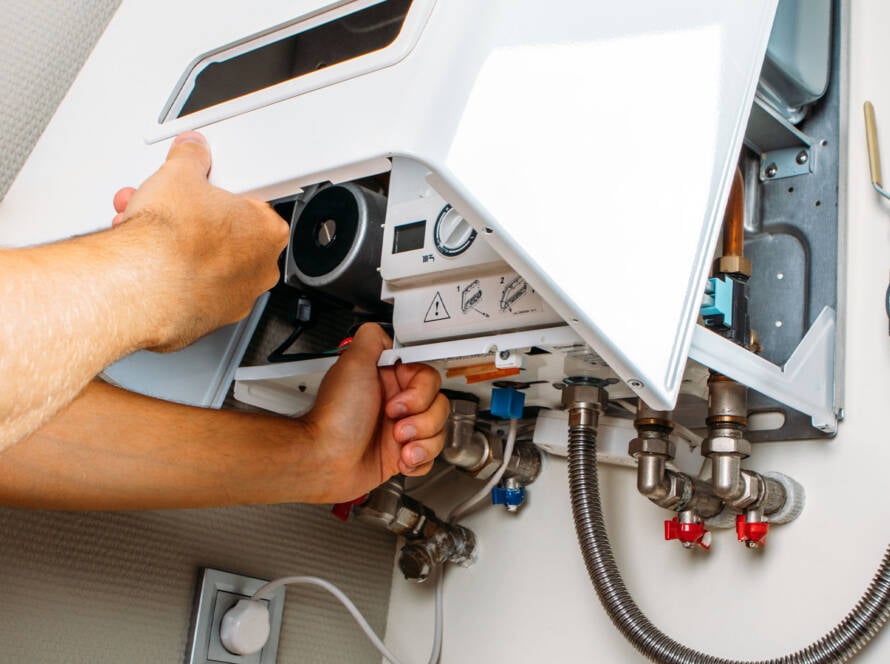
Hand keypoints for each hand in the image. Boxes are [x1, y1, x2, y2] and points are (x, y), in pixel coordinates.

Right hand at [110, 131, 288, 350]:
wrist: (140, 285)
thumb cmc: (171, 240)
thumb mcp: (180, 175)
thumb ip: (191, 157)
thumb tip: (192, 150)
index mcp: (268, 231)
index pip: (250, 205)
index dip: (218, 194)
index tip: (201, 191)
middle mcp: (259, 270)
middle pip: (225, 236)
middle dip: (191, 220)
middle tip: (166, 210)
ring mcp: (235, 299)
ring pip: (205, 265)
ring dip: (175, 247)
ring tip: (144, 232)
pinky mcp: (207, 321)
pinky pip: (190, 292)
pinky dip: (170, 278)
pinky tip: (146, 263)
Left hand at [302, 324, 448, 502]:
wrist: (326, 461)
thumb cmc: (336, 418)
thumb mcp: (351, 363)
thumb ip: (371, 339)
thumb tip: (383, 331)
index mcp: (387, 381)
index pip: (427, 377)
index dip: (420, 390)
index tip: (400, 401)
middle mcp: (397, 405)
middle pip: (438, 404)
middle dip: (421, 418)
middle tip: (394, 422)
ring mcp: (402, 431)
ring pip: (438, 430)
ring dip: (422, 440)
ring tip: (398, 444)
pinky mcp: (404, 456)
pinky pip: (432, 455)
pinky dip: (419, 459)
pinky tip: (402, 460)